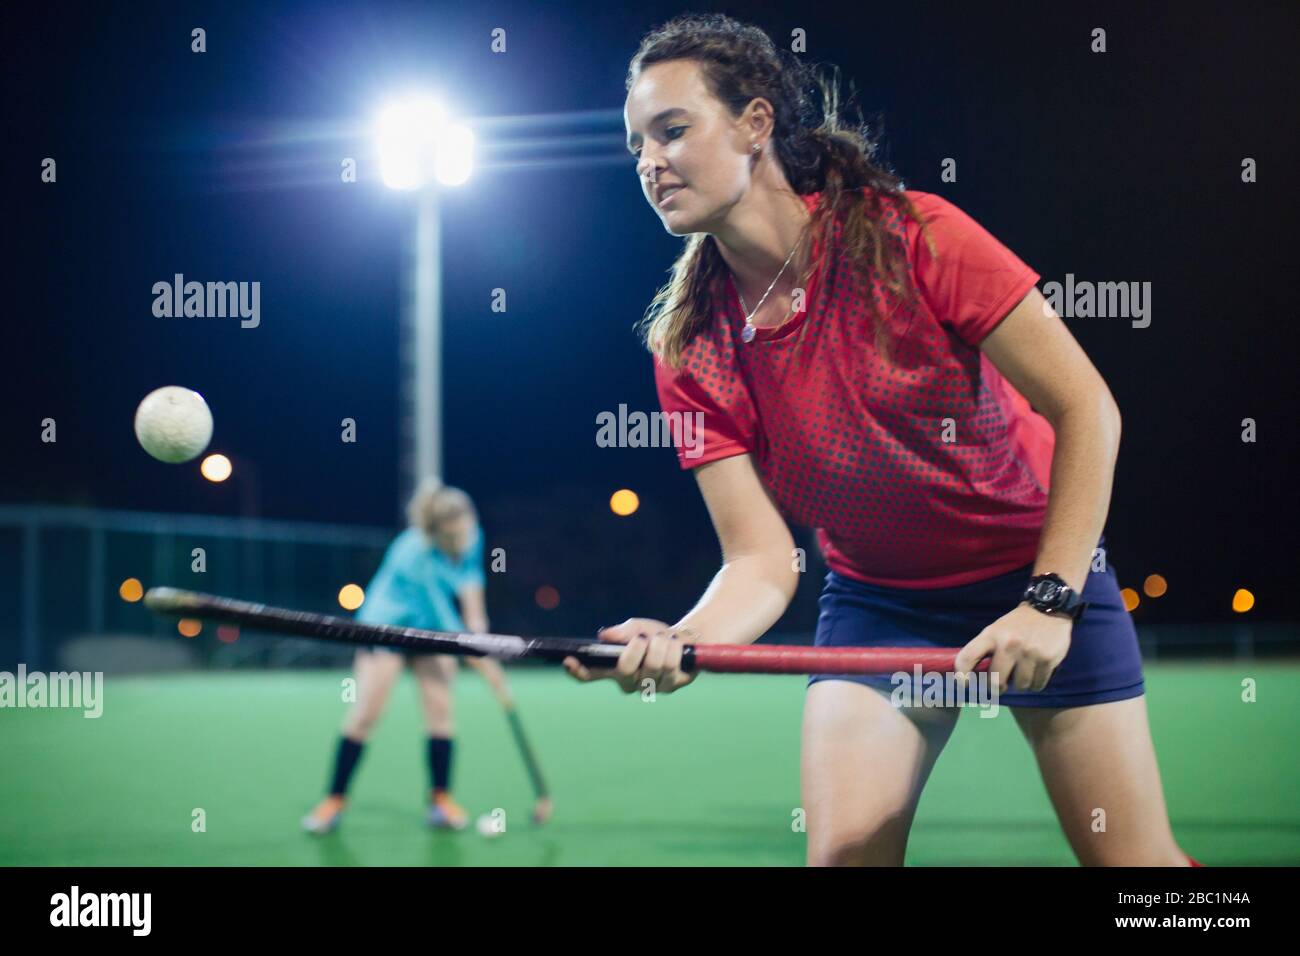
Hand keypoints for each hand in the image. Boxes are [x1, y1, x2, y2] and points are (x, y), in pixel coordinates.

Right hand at [562, 618, 698, 695]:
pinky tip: (675, 647)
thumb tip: (605, 635)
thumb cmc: (653, 635)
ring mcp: (649, 687)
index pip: (591, 674)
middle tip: (644, 638)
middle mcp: (628, 682)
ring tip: (663, 640)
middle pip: (625, 669)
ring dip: (659, 644)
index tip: (569, 660)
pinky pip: (670, 666)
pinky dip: (673, 649)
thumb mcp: (637, 628)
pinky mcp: (670, 687)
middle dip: (637, 647)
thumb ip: (622, 631)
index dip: (578, 670)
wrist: (683, 639)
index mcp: (614, 668)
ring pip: (652, 665)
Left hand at [954, 603, 1072, 692]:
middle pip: (995, 682)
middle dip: (998, 687)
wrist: (1049, 610)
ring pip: (1020, 686)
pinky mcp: (1047, 659)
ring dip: (1021, 684)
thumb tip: (972, 676)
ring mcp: (1028, 653)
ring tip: (1024, 671)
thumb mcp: (997, 629)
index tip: (964, 684)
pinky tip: (1037, 670)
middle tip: (1002, 684)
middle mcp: (1008, 644)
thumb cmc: (1018, 625)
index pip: (967, 657)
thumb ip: (985, 650)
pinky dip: (1036, 683)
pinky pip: (1037, 685)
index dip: (961, 675)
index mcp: (991, 635)